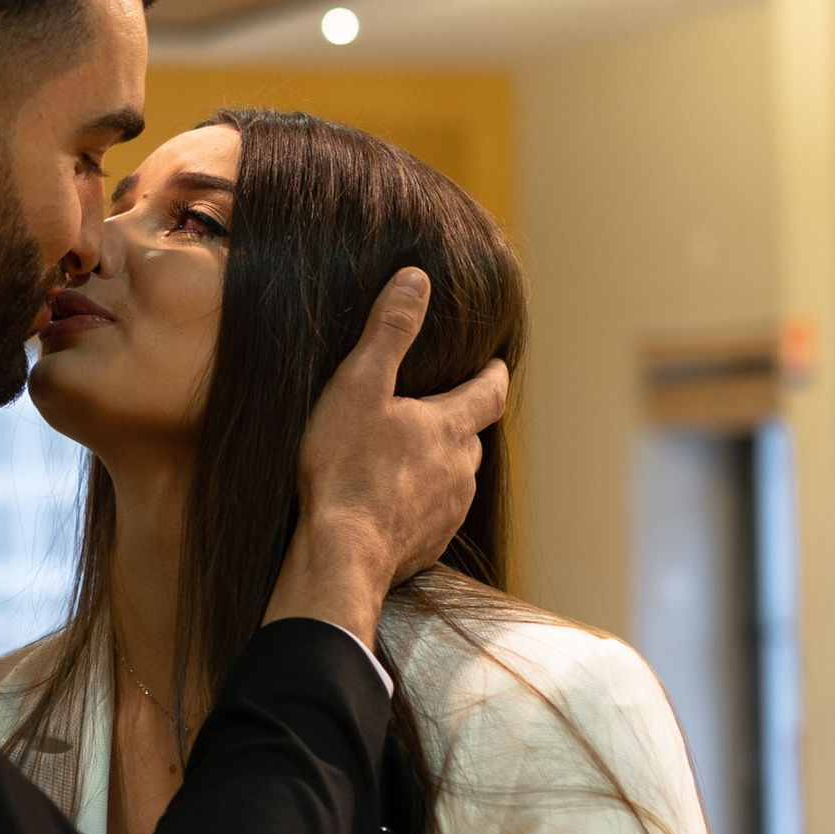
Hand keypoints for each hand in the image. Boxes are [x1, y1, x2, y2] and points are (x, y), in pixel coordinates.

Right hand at [265, 269, 509, 641]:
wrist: (341, 555)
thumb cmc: (345, 468)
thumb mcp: (359, 386)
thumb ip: (389, 332)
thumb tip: (417, 279)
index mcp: (450, 426)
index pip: (489, 392)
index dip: (492, 375)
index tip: (493, 364)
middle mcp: (461, 469)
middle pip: (472, 437)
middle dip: (461, 421)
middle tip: (442, 408)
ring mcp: (448, 512)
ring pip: (455, 478)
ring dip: (440, 465)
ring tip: (411, 458)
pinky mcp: (428, 545)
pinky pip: (433, 516)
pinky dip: (420, 504)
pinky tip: (393, 504)